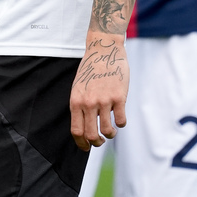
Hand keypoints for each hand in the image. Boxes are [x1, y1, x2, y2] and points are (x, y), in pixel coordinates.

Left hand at [69, 32, 128, 151]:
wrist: (103, 49)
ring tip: (111, 130)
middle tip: (100, 141)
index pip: (76, 131)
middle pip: (91, 135)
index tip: (87, 147)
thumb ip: (80, 105)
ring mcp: (104, 100)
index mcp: (76, 100)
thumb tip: (83, 127)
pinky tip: (120, 117)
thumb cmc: (91, 69)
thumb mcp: (78, 87)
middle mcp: (88, 102)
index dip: (82, 143)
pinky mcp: (118, 97)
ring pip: (107, 131)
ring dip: (110, 134)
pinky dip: (121, 123)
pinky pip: (121, 120)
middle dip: (96, 143)